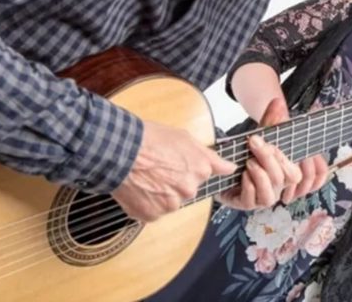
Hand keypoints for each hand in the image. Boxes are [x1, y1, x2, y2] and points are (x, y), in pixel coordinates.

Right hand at [112, 120, 236, 221]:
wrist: (121, 150)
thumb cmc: (150, 139)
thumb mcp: (185, 138)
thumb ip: (210, 156)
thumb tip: (230, 168)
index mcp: (200, 169)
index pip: (207, 174)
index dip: (191, 167)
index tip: (182, 164)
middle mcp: (189, 189)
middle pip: (187, 189)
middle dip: (176, 181)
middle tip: (159, 168)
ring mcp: (171, 204)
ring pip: (170, 201)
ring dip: (161, 193)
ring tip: (146, 176)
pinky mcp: (153, 214)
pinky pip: (154, 211)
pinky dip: (147, 203)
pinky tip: (139, 187)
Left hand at [217, 97, 302, 209]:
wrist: (222, 165)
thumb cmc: (246, 151)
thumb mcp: (260, 134)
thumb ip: (270, 119)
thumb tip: (277, 101)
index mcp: (285, 173)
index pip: (298, 173)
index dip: (285, 158)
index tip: (267, 142)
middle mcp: (278, 188)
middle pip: (285, 179)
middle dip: (269, 159)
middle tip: (253, 143)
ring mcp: (263, 198)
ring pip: (271, 194)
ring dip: (260, 175)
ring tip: (248, 162)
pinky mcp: (246, 204)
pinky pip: (252, 200)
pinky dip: (248, 185)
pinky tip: (242, 174)